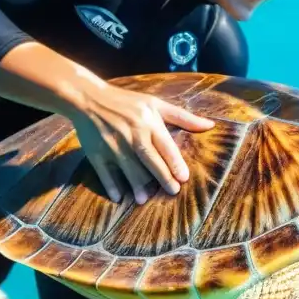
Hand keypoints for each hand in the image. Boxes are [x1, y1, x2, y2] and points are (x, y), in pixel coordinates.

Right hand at [70, 83, 214, 204]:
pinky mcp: (96, 152)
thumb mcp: (156, 104)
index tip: (184, 177)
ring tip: (144, 199)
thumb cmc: (128, 103)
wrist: (88, 98)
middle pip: (149, 158)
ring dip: (136, 185)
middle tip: (173, 191)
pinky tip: (119, 197)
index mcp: (148, 123)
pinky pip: (104, 171)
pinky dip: (111, 184)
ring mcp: (112, 144)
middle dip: (161, 177)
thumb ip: (183, 118)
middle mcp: (132, 134)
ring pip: (128, 167)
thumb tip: (210, 125)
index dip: (174, 162)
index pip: (164, 145)